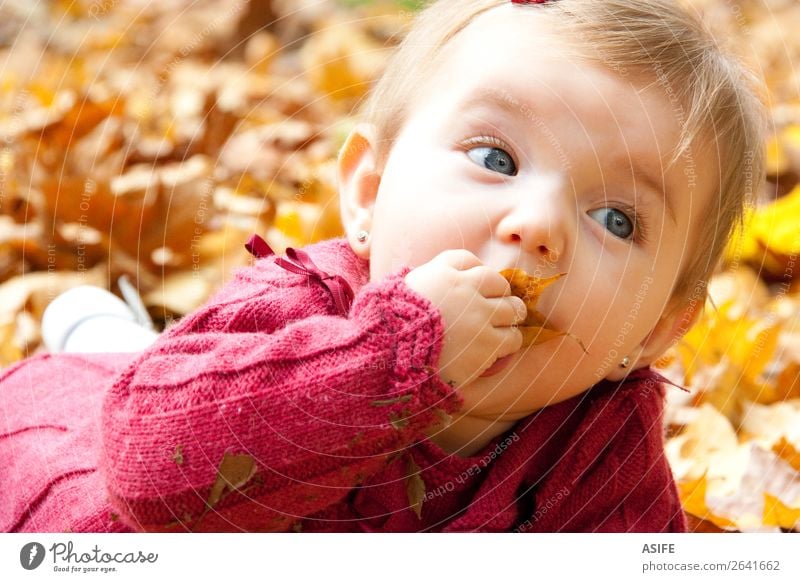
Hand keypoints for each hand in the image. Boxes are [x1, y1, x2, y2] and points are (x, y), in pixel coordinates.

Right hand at [404, 249, 526, 390]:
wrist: (392, 360)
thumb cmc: (389, 327)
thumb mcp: (396, 290)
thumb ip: (416, 279)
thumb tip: (421, 277)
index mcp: (441, 274)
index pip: (468, 260)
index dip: (474, 272)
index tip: (473, 285)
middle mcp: (465, 289)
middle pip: (497, 282)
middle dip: (499, 294)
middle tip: (495, 308)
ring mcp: (480, 316)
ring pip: (513, 309)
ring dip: (508, 318)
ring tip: (501, 328)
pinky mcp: (488, 343)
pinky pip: (513, 338)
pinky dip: (507, 343)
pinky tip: (496, 349)